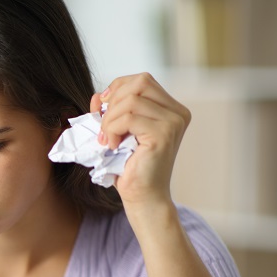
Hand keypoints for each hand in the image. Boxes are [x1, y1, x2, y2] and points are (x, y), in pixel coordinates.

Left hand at [91, 73, 190, 213]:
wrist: (142, 196)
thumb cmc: (129, 167)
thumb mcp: (117, 131)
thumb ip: (110, 111)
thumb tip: (98, 95)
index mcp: (171, 109)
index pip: (142, 80)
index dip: (118, 88)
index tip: (102, 110)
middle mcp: (177, 113)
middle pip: (139, 82)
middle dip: (113, 102)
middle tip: (104, 127)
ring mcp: (173, 122)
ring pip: (131, 100)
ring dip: (109, 120)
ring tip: (107, 140)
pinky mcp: (164, 134)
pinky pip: (129, 117)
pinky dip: (112, 129)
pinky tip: (111, 145)